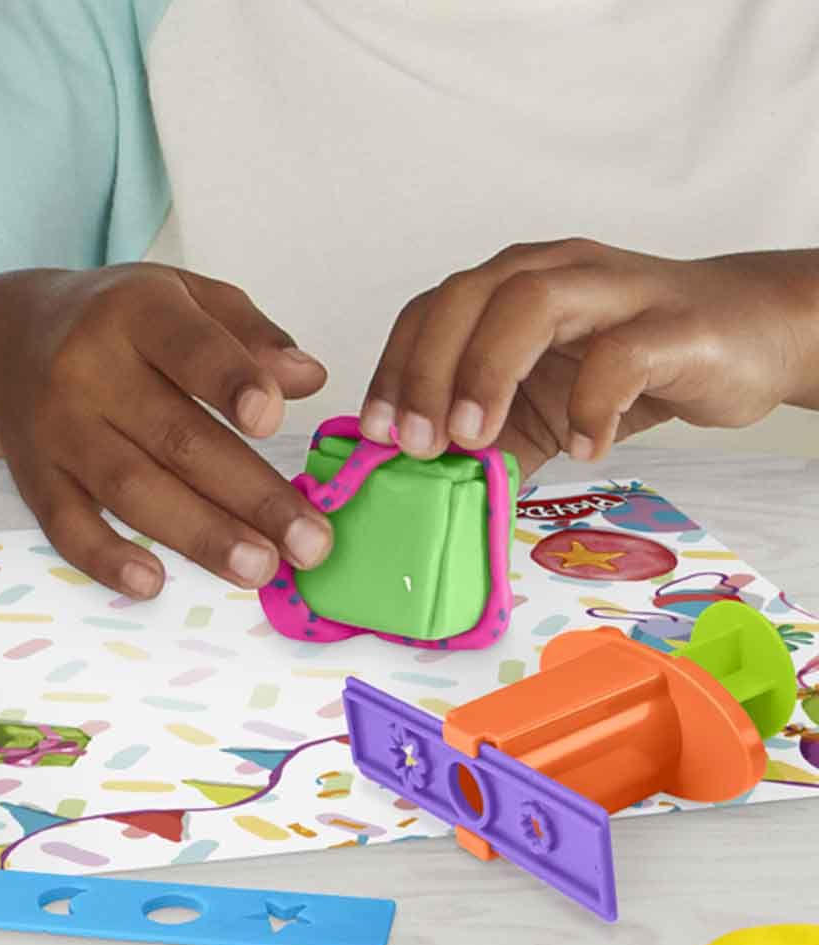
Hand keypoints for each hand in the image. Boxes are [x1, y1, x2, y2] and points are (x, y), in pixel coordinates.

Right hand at [0, 263, 332, 597]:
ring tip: (259, 568)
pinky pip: (66, 525)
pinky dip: (105, 558)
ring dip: (199, 535)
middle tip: (310, 541)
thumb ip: (251, 333)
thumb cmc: (123, 322)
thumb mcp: (187, 297)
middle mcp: (89, 368)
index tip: (272, 420)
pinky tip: (152, 583)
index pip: (188, 348)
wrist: (10, 340)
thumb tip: (311, 377)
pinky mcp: (34, 477)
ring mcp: (57, 427)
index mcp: (138, 312)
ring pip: (131, 489)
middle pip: (176, 438)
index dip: (231, 382)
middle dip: (249, 495)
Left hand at [360, 239, 818, 475]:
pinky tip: (583, 446)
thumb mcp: (542, 410)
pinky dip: (592, 404)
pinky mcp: (673, 324)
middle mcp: (554, 272)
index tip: (377, 433)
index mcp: (511, 287)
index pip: (432, 310)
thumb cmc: (632, 364)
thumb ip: (489, 441)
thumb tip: (424, 488)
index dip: (395, 369)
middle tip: (416, 445)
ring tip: (475, 441)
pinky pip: (622, 354)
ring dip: (487, 373)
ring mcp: (614, 291)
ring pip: (532, 303)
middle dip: (427, 373)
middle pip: (467, 296)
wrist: (749, 335)